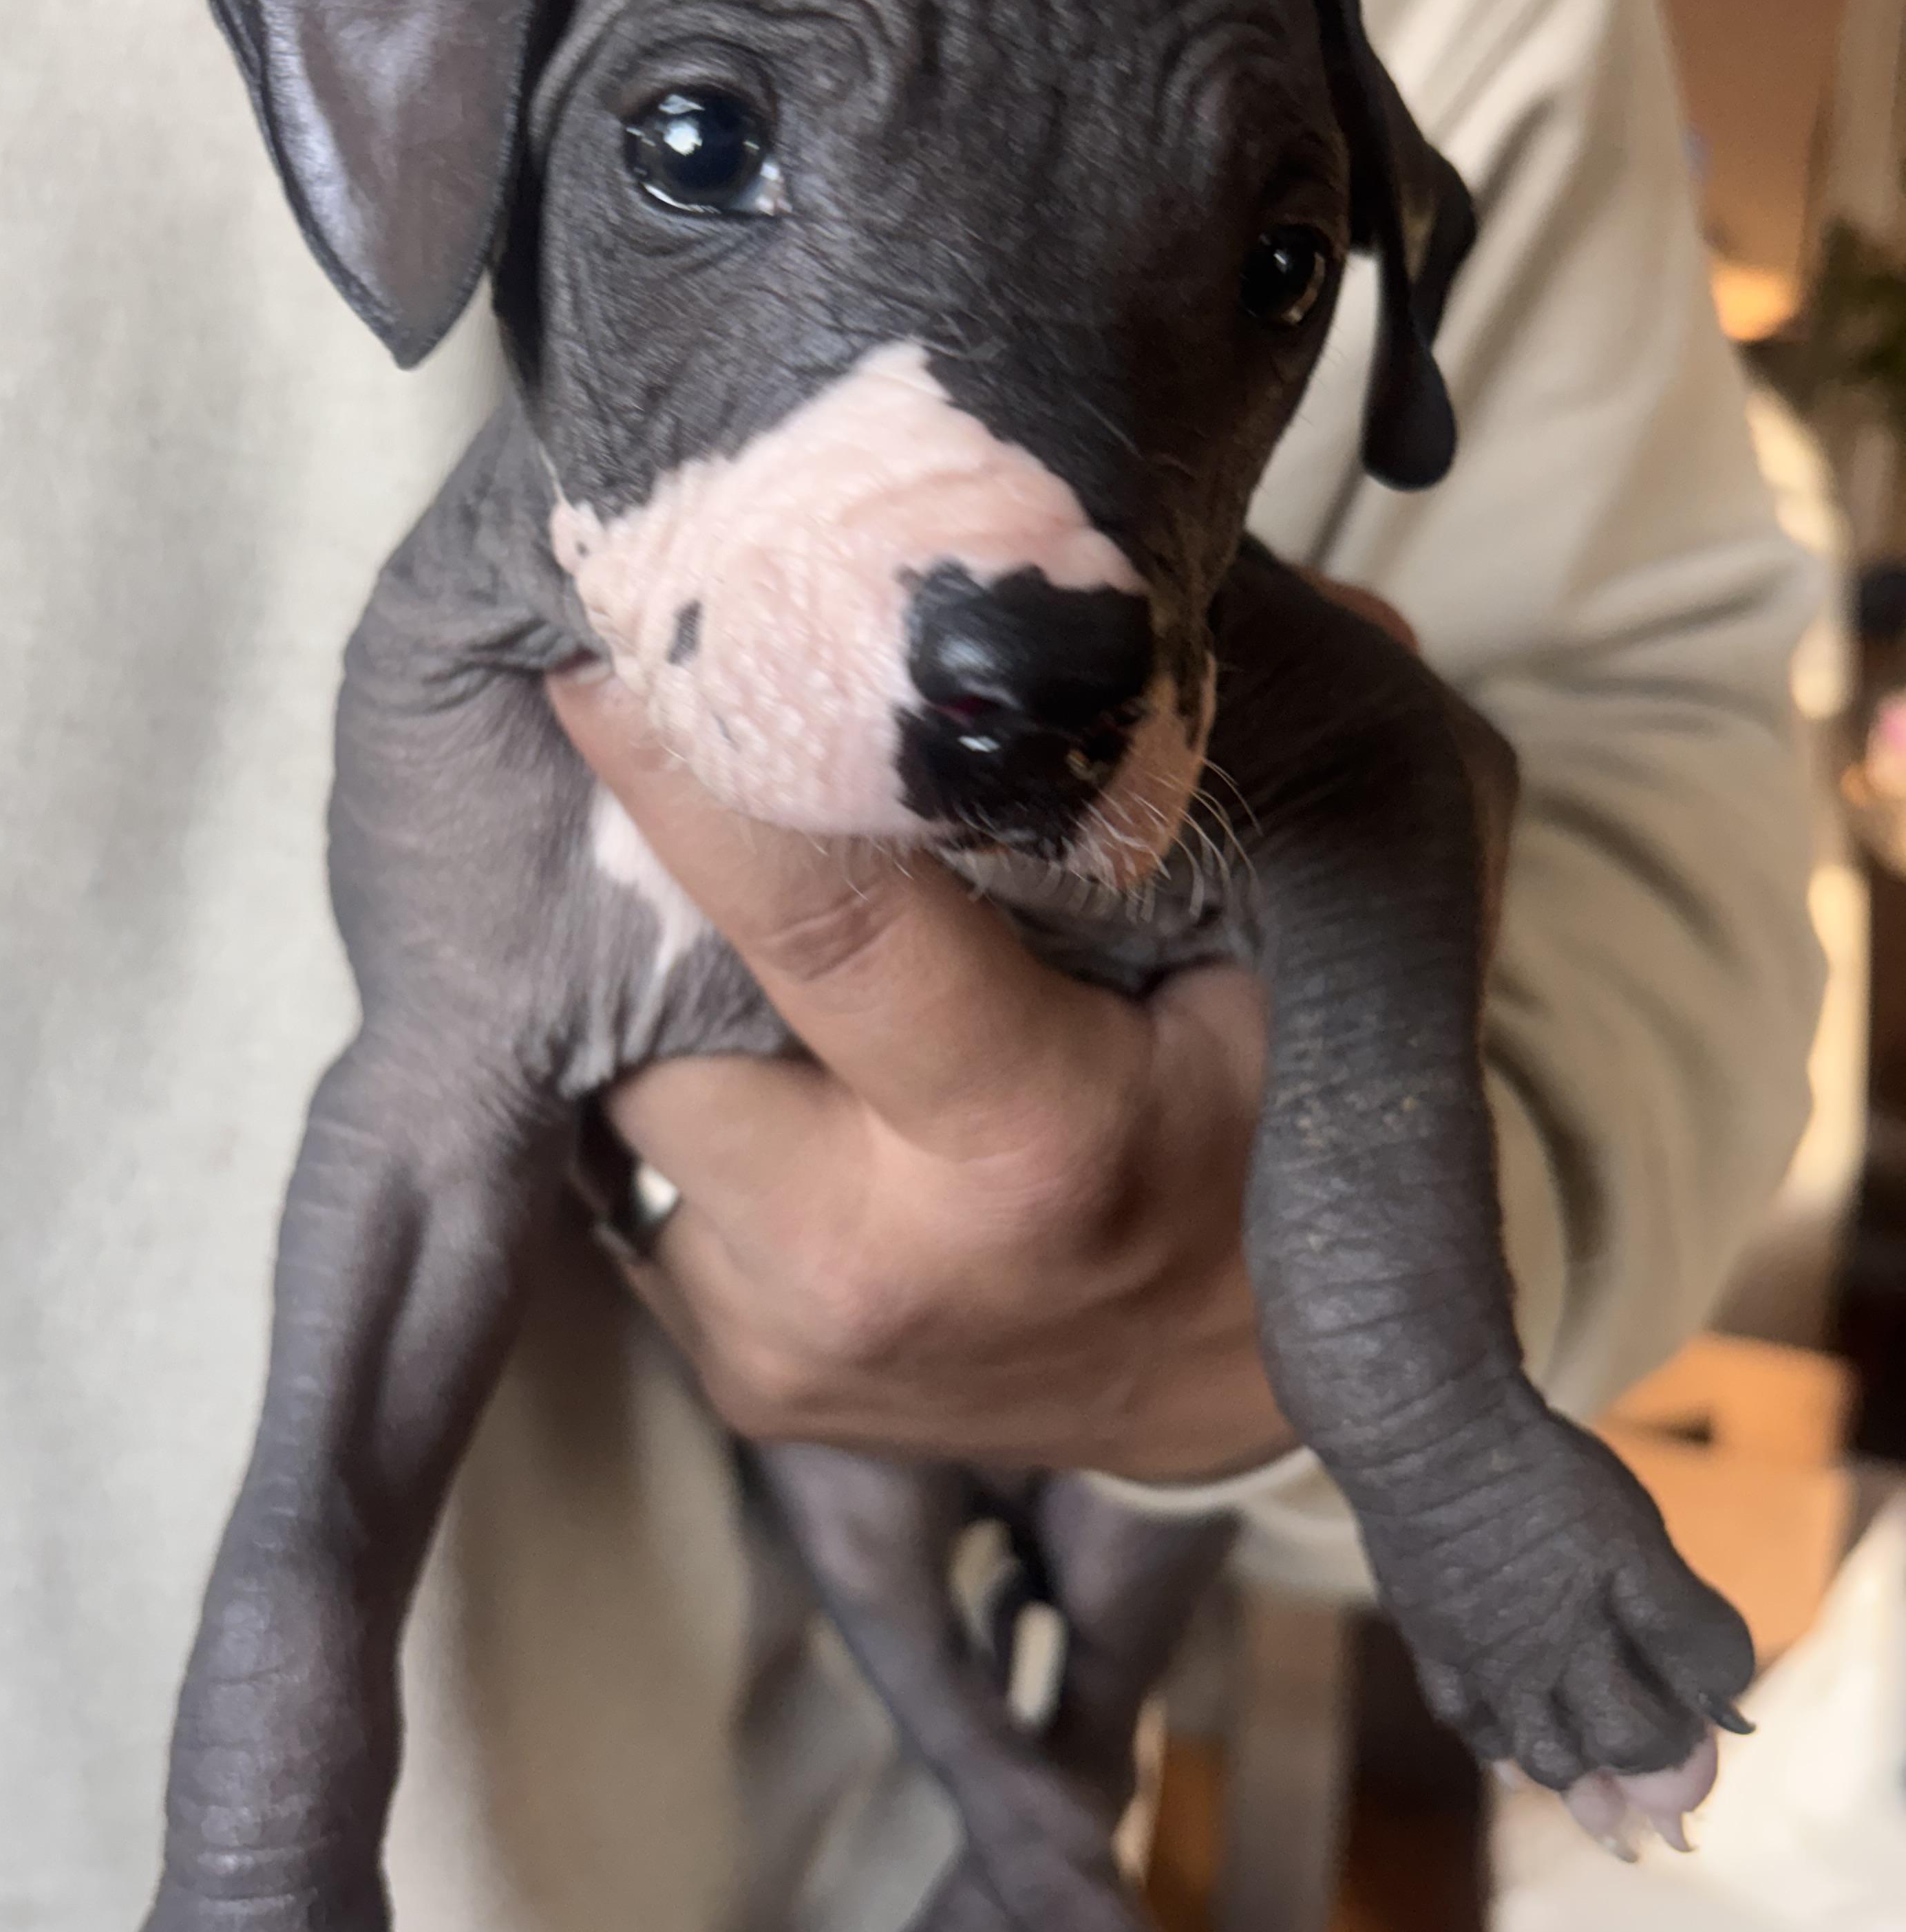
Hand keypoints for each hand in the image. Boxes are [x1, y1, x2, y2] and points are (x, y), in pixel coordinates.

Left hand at [549, 677, 1290, 1480]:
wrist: (1253, 1383)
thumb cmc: (1293, 1121)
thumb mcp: (1324, 930)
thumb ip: (1258, 743)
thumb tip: (1176, 547)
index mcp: (1034, 1146)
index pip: (820, 921)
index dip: (696, 776)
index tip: (606, 640)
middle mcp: (877, 1266)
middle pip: (658, 1013)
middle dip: (649, 896)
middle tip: (696, 786)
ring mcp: (793, 1346)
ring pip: (630, 1099)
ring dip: (671, 1005)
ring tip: (780, 962)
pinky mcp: (750, 1384)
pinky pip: (653, 1189)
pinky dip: (701, 1108)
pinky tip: (799, 1083)